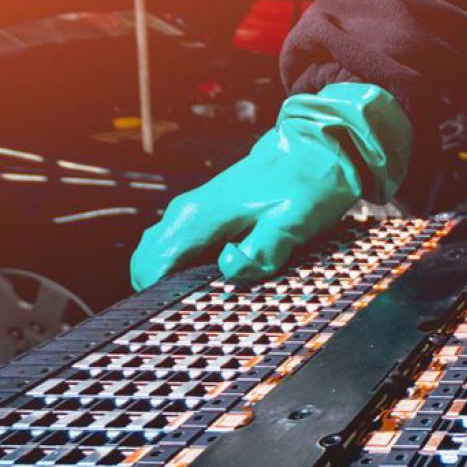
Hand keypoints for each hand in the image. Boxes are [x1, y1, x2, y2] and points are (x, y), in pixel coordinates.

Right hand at [128, 83, 410, 289]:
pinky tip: (216, 280)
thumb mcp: (293, 222)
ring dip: (172, 279)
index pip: (152, 266)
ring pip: (161, 252)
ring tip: (206, 302)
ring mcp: (196, 209)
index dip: (157, 299)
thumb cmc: (309, 182)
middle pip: (147, 262)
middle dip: (159, 292)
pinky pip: (180, 245)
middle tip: (194, 316)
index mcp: (200, 217)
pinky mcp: (209, 211)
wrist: (319, 146)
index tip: (180, 320)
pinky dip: (185, 266)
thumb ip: (261, 251)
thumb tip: (231, 271)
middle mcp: (188, 212)